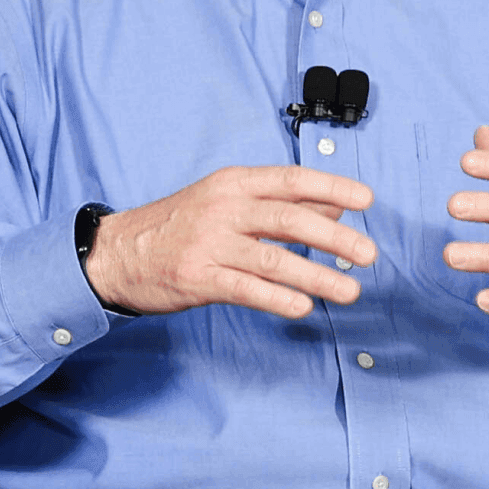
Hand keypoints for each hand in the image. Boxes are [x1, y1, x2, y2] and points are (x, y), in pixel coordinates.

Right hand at [86, 165, 376, 318]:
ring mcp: (210, 243)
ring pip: (273, 259)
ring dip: (317, 276)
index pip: (292, 180)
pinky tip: (304, 308)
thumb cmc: (181, 223)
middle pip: (289, 219)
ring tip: (350, 290)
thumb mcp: (228, 199)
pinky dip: (277, 299)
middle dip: (335, 237)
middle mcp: (224, 208)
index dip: (332, 187)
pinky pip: (245, 289)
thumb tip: (334, 205)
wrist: (119, 251)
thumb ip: (280, 202)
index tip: (366, 199)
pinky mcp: (198, 277)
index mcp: (235, 182)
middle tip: (368, 254)